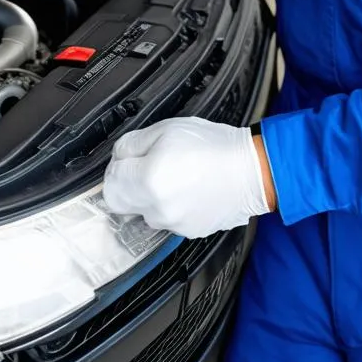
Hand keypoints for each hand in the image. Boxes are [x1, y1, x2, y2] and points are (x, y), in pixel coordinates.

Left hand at [102, 117, 274, 238]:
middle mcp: (157, 208)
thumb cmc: (214, 147)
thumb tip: (119, 156)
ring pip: (144, 212)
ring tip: (175, 175)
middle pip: (120, 203)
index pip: (110, 183)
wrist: (252, 171)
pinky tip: (187, 188)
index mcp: (148, 180)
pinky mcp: (187, 232)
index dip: (116, 167)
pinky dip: (170, 205)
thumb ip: (133, 144)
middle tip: (144, 167)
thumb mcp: (167, 129)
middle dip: (126, 185)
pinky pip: (166, 218)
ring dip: (149, 196)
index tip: (127, 159)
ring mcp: (173, 223)